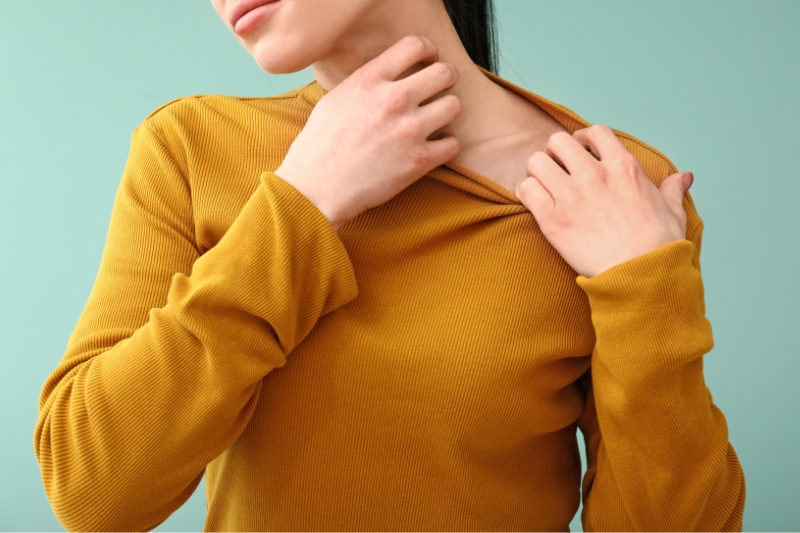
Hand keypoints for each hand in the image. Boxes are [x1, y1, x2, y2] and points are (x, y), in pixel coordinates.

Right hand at [274, 35, 462, 231]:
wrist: (316, 188)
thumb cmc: (320, 146)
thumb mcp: (336, 99)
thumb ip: (367, 83)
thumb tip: (389, 75)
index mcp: (370, 80)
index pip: (415, 45)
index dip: (429, 50)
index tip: (428, 61)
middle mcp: (393, 100)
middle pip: (444, 73)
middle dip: (447, 79)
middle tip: (441, 90)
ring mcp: (408, 130)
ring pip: (454, 106)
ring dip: (448, 112)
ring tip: (436, 121)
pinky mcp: (419, 161)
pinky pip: (453, 144)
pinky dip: (446, 146)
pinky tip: (433, 148)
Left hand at [515, 124, 693, 277]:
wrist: (641, 275)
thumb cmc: (659, 246)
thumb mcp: (673, 211)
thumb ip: (672, 189)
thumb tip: (684, 177)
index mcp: (623, 167)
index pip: (595, 133)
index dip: (583, 138)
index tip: (581, 150)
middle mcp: (594, 175)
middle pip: (558, 141)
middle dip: (555, 152)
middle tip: (557, 169)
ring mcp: (571, 196)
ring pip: (536, 162)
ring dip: (538, 172)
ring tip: (544, 185)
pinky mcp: (552, 219)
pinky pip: (526, 190)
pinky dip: (527, 193)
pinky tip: (536, 202)